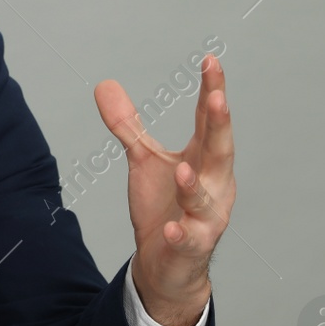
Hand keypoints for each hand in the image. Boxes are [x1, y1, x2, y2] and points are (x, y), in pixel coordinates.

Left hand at [93, 55, 234, 325]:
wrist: (168, 264)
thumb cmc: (165, 206)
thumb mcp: (144, 160)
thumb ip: (128, 126)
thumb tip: (105, 84)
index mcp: (205, 160)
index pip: (209, 121)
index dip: (212, 91)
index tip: (211, 61)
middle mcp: (213, 185)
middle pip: (219, 151)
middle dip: (220, 125)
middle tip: (218, 98)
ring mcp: (205, 218)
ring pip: (205, 199)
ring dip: (195, 185)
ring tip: (182, 169)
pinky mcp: (191, 247)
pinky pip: (189, 240)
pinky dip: (181, 234)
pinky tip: (170, 229)